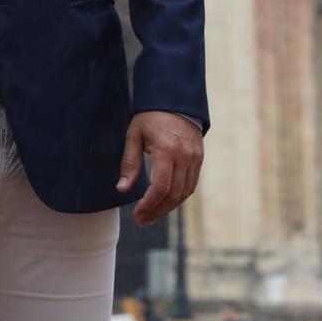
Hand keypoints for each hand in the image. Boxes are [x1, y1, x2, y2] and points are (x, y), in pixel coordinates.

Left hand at [117, 110, 202, 226]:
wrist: (176, 100)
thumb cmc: (150, 116)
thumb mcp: (134, 135)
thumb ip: (130, 163)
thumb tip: (122, 189)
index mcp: (167, 151)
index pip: (161, 188)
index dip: (149, 205)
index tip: (137, 215)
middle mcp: (185, 157)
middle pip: (174, 195)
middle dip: (157, 211)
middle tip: (142, 221)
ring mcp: (195, 159)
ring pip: (184, 193)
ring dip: (168, 208)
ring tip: (151, 215)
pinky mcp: (199, 160)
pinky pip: (191, 185)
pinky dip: (179, 197)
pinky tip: (166, 203)